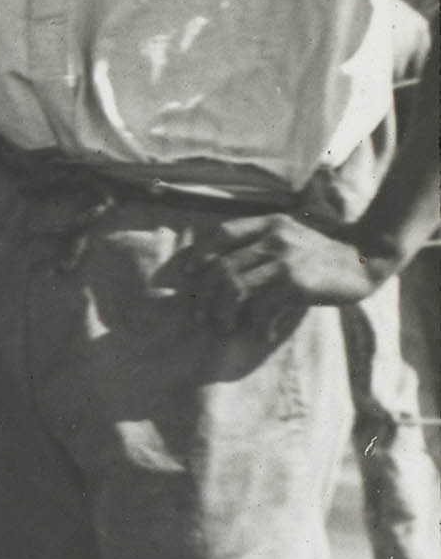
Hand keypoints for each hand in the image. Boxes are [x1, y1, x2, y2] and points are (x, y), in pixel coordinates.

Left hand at [173, 213, 391, 346]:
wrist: (369, 255)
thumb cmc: (326, 248)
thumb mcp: (291, 231)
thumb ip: (262, 239)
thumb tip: (222, 265)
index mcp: (268, 223)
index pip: (220, 233)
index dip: (199, 254)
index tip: (189, 274)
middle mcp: (273, 238)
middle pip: (221, 267)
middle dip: (205, 295)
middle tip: (202, 315)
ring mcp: (285, 260)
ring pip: (235, 288)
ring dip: (224, 312)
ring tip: (226, 327)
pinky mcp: (297, 284)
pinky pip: (263, 308)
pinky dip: (257, 325)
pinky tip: (262, 334)